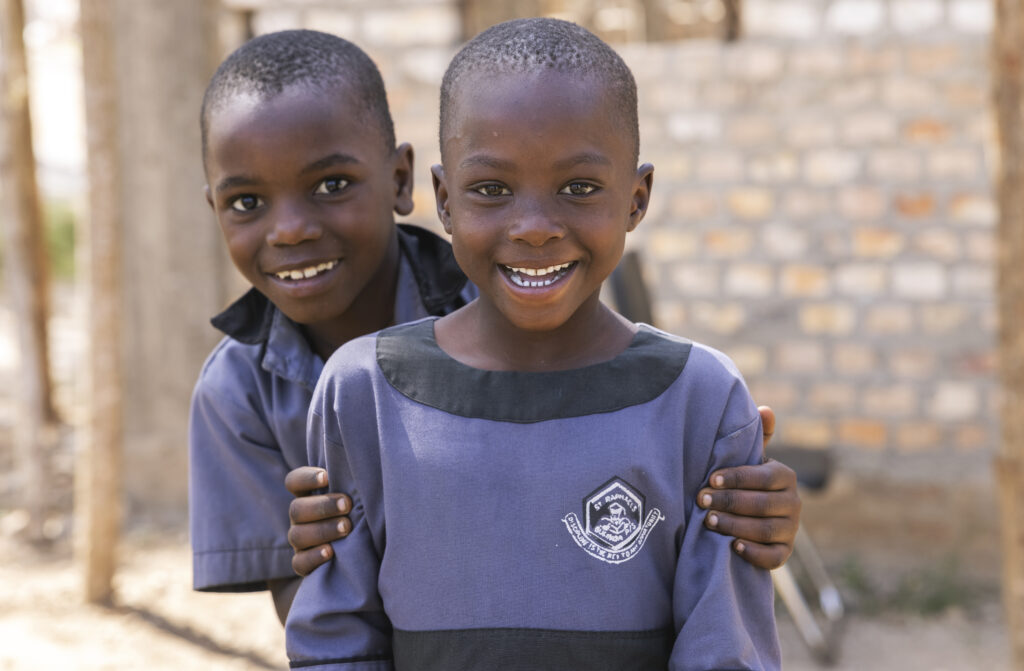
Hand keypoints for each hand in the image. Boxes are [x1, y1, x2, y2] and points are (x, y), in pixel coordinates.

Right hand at [284, 466, 351, 575]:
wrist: (362, 553)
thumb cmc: (360, 513)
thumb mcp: (355, 497)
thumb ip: (353, 485)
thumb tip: (366, 468)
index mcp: (308, 496)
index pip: (294, 482)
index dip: (306, 478)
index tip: (326, 477)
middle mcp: (299, 518)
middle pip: (296, 509)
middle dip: (323, 506)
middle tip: (347, 505)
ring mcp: (299, 542)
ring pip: (298, 535)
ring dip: (322, 530)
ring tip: (346, 527)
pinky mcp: (303, 564)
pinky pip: (300, 563)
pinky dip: (314, 557)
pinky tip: (330, 552)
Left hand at [697, 406, 800, 569]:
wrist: (749, 513)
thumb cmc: (743, 479)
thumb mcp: (748, 458)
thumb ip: (755, 437)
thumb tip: (766, 410)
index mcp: (785, 476)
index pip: (764, 477)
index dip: (737, 478)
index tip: (710, 478)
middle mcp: (794, 502)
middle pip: (763, 505)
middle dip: (729, 502)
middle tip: (702, 500)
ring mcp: (791, 529)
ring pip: (766, 530)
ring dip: (735, 526)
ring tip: (708, 521)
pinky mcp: (784, 552)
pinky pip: (774, 557)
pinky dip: (754, 553)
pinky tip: (732, 546)